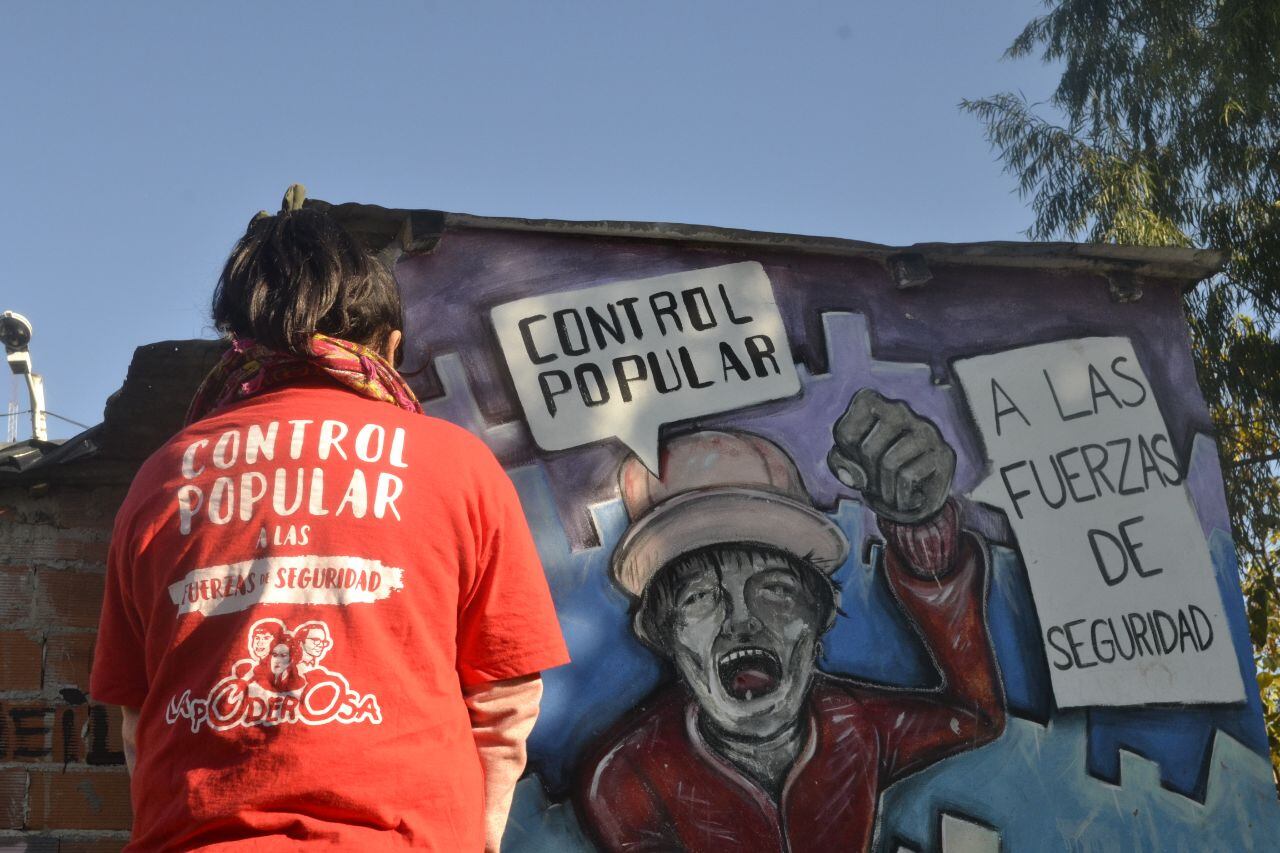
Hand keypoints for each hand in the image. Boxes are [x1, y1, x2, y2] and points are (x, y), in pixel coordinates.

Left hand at [827, 389, 954, 523]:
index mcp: (870, 402)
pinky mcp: (943, 452)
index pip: (845, 434)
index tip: (859, 463)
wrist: (912, 497)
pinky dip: (902, 498)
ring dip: (885, 491)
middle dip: (867, 478)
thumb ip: (840, 464)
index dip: (847, 459)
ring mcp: (924, 428)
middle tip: (876, 486)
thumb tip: (856, 475)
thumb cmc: (874, 472)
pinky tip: (908, 498)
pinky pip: (909, 476)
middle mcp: (899, 408)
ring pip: (890, 463)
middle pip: (868, 450)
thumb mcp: (848, 465)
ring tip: (889, 495)